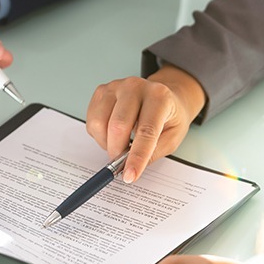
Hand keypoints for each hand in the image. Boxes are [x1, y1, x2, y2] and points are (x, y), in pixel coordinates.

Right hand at [86, 65, 204, 182]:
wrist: (164, 95)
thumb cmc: (169, 116)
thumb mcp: (172, 138)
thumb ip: (152, 153)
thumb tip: (128, 166)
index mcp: (159, 97)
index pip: (146, 131)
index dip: (137, 157)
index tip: (130, 176)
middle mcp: (136, 87)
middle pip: (118, 126)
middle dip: (117, 151)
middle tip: (121, 164)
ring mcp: (116, 87)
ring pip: (100, 123)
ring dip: (106, 143)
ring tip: (119, 145)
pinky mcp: (102, 91)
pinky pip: (92, 120)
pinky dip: (99, 135)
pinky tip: (112, 134)